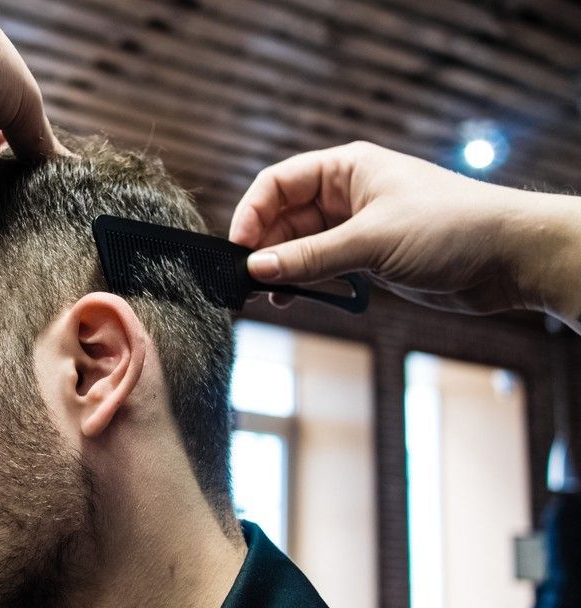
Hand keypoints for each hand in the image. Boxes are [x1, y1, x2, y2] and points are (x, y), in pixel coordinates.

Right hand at [229, 141, 580, 328]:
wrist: (509, 256)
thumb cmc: (451, 227)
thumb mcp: (372, 241)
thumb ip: (310, 257)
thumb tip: (257, 269)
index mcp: (345, 169)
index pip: (278, 184)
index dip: (251, 214)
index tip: (237, 250)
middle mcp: (346, 193)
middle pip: (283, 217)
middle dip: (263, 247)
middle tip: (245, 282)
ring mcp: (355, 225)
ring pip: (299, 245)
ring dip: (281, 268)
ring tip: (267, 296)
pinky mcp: (367, 256)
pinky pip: (321, 265)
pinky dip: (304, 281)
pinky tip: (293, 298)